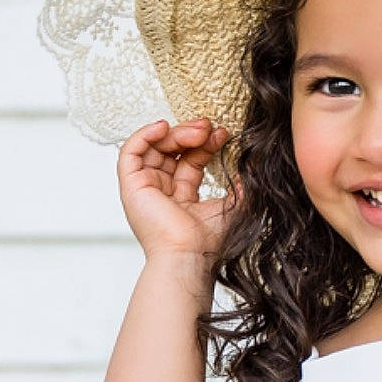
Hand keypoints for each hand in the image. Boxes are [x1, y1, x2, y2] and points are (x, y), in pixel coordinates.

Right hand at [117, 118, 238, 262]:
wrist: (189, 255)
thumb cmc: (207, 242)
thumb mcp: (232, 206)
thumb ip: (241, 187)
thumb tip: (251, 168)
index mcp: (182, 197)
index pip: (190, 161)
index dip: (205, 144)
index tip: (223, 134)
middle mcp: (161, 191)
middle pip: (172, 151)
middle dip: (191, 134)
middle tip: (210, 126)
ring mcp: (145, 188)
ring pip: (154, 147)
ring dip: (176, 133)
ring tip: (198, 129)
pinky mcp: (131, 186)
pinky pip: (130, 152)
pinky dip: (144, 135)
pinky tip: (164, 127)